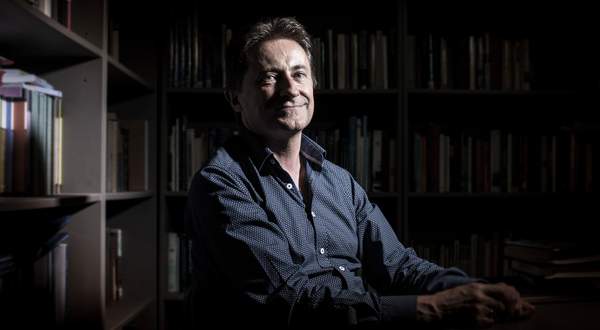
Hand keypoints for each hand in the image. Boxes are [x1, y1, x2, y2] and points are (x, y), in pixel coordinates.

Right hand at [416, 282, 534, 327]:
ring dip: (505, 315)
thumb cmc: (450, 300)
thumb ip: (485, 290)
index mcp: (478, 287)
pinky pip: (492, 322)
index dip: (516, 296)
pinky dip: (493, 322)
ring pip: (502, 314)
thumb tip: (504, 289)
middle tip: (523, 310)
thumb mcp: (467, 289)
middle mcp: (481, 297)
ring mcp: (480, 310)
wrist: (436, 310)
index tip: (521, 300)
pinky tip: (488, 320)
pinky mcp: (477, 321)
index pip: (505, 290)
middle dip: (516, 307)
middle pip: (508, 302)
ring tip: (504, 315)